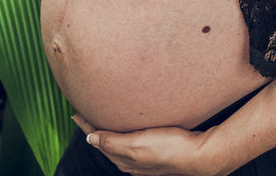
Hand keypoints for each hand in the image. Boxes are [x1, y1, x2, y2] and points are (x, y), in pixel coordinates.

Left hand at [73, 115, 228, 175]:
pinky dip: (124, 135)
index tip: (75, 113)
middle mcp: (131, 162)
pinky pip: (132, 144)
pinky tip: (129, 128)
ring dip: (109, 133)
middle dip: (95, 130)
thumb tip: (90, 139)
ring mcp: (144, 159)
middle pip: (107, 144)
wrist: (200, 156)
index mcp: (123, 159)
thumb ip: (112, 143)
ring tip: (103, 120)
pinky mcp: (156, 154)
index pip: (98, 140)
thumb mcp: (137, 145)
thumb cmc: (170, 149)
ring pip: (119, 145)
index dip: (86, 126)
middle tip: (85, 114)